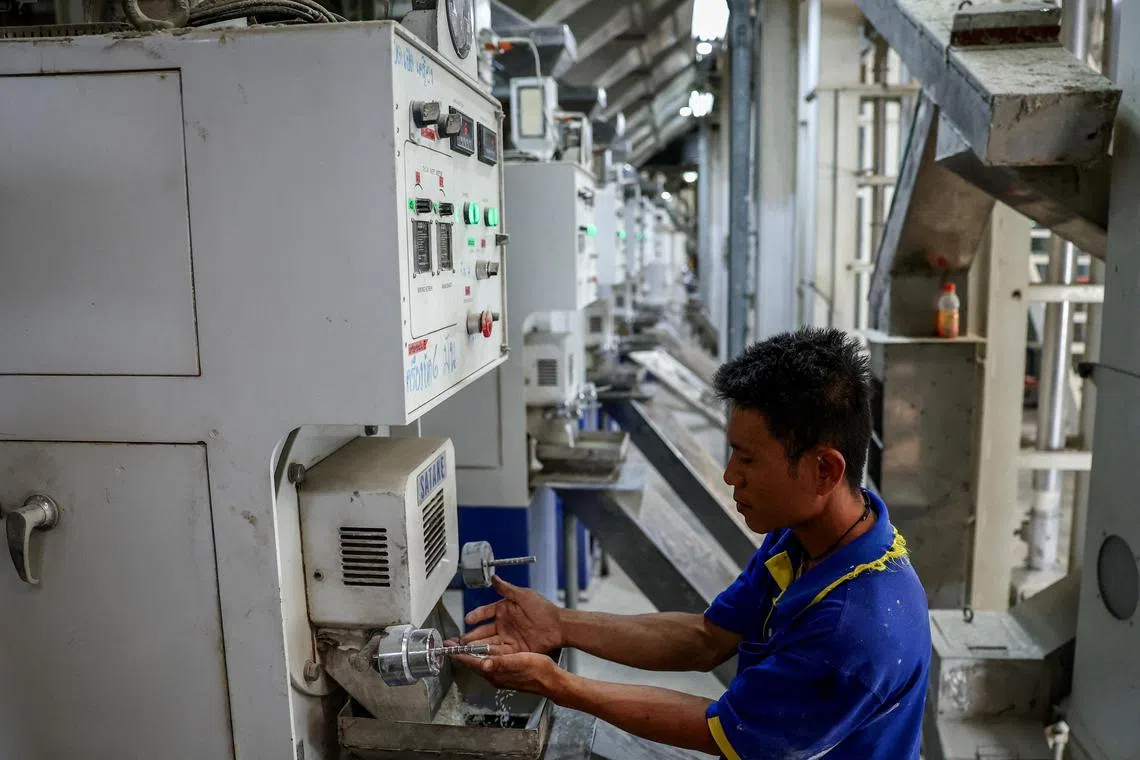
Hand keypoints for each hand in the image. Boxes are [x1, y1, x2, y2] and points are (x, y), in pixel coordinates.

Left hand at [449, 651, 564, 697]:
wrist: (551, 680)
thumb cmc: (538, 671)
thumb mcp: (520, 662)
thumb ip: (501, 663)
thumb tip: (484, 664)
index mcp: (495, 673)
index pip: (471, 662)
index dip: (458, 654)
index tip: (446, 646)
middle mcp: (494, 675)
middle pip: (472, 663)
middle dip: (460, 653)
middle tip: (450, 643)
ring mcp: (500, 675)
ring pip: (479, 663)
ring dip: (470, 654)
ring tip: (462, 645)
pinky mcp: (506, 673)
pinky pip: (488, 663)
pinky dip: (481, 655)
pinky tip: (483, 650)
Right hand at [460, 576, 562, 654]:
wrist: (558, 626)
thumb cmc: (543, 609)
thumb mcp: (523, 596)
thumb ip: (506, 589)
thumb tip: (494, 578)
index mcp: (503, 611)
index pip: (484, 613)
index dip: (476, 616)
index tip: (467, 619)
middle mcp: (503, 625)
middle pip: (483, 631)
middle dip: (471, 636)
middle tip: (460, 641)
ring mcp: (508, 638)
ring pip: (488, 643)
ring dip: (477, 647)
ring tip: (466, 650)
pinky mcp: (514, 650)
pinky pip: (499, 653)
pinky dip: (490, 655)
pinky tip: (481, 657)